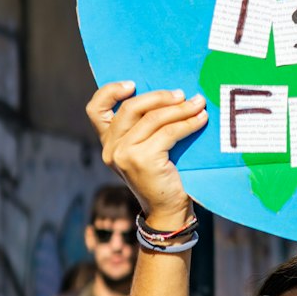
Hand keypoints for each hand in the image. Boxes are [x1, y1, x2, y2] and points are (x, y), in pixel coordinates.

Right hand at [86, 82, 207, 226]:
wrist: (167, 212)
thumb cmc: (162, 177)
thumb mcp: (145, 150)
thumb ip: (144, 128)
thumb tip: (169, 95)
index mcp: (108, 143)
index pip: (95, 109)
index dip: (110, 91)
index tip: (132, 83)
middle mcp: (111, 148)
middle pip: (131, 107)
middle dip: (159, 97)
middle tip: (182, 94)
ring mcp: (124, 154)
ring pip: (154, 118)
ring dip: (180, 109)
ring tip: (198, 104)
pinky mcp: (143, 159)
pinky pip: (169, 132)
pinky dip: (188, 123)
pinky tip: (201, 119)